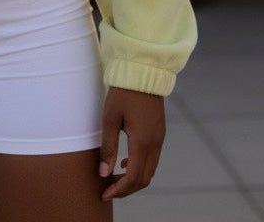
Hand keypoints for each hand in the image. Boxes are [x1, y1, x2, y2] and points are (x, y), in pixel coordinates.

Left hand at [99, 86, 164, 200]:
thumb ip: (108, 147)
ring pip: (150, 170)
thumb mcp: (110, 118)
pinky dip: (140, 166)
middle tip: (108, 189)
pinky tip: (125, 162)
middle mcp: (155, 143)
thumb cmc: (123, 92)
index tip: (104, 193)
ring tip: (115, 178)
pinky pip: (152, 158)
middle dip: (127, 188)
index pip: (133, 177)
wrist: (143, 71)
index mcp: (143, 142)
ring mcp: (159, 138)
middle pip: (144, 178)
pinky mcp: (159, 132)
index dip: (119, 190)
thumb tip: (103, 173)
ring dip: (134, 178)